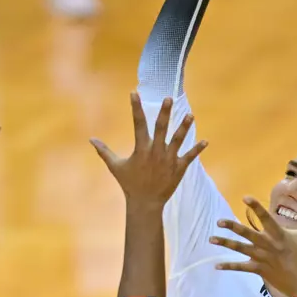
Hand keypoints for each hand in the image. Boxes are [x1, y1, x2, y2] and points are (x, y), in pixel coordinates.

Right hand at [90, 95, 206, 207]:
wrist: (145, 203)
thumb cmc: (129, 184)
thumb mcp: (115, 167)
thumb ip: (104, 151)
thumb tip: (91, 139)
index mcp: (141, 149)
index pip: (138, 123)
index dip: (136, 107)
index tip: (134, 93)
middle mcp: (156, 152)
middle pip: (161, 128)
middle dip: (165, 112)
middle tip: (169, 98)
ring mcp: (168, 160)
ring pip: (178, 140)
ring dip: (184, 127)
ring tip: (190, 115)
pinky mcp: (178, 168)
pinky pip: (189, 157)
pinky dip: (197, 149)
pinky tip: (205, 142)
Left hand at [210, 197, 296, 296]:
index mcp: (279, 235)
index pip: (265, 217)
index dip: (255, 207)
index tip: (245, 197)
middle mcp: (267, 245)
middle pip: (246, 233)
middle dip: (232, 227)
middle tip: (219, 221)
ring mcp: (261, 258)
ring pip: (240, 249)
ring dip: (225, 244)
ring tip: (211, 239)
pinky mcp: (259, 270)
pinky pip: (241, 267)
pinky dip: (229, 266)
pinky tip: (216, 265)